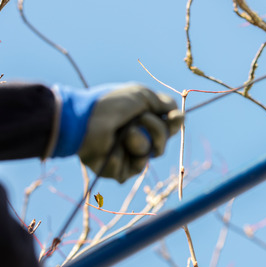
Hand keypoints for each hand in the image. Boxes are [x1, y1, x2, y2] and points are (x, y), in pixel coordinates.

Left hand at [52, 84, 182, 182]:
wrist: (84, 120)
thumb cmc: (110, 104)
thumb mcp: (142, 96)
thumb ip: (165, 104)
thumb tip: (180, 116)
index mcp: (141, 120)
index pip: (168, 126)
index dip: (173, 124)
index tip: (175, 118)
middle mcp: (136, 136)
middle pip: (164, 141)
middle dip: (156, 129)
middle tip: (139, 119)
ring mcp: (127, 154)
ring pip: (151, 154)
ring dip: (140, 140)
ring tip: (124, 133)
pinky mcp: (117, 170)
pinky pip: (133, 168)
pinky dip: (124, 155)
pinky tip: (111, 148)